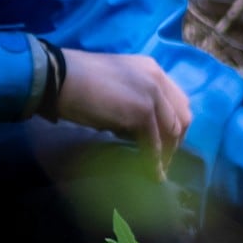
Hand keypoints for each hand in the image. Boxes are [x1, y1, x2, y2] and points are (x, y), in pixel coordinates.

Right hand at [58, 49, 191, 175]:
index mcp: (152, 68)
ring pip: (172, 131)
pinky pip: (154, 143)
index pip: (177, 100)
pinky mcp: (143, 111)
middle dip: (177, 141)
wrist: (60, 78)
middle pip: (182, 116)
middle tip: (166, 159)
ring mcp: (153, 93)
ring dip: (167, 154)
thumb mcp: (117, 85)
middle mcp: (158, 78)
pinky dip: (153, 161)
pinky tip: (151, 173)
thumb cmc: (79, 82)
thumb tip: (139, 131)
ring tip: (159, 171)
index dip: (174, 124)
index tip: (167, 143)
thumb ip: (134, 100)